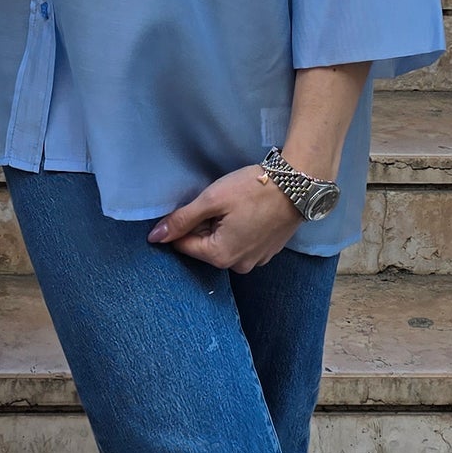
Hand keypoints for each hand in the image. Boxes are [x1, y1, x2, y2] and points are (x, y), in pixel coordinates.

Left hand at [148, 165, 300, 272]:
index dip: (183, 223)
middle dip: (203, 226)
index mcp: (220, 256)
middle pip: (204, 246)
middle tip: (218, 202)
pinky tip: (247, 211)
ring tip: (235, 205)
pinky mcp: (267, 252)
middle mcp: (237, 266)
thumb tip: (154, 238)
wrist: (297, 186)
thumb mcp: (212, 200)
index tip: (196, 205)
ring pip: (223, 245)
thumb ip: (182, 220)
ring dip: (221, 227)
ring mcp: (255, 261)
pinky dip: (238, 229)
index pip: (183, 245)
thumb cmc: (252, 190)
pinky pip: (242, 244)